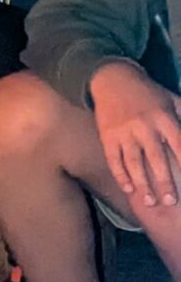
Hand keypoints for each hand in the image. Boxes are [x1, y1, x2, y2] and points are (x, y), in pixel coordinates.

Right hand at [90, 61, 180, 209]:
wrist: (113, 80)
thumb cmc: (149, 94)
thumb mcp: (172, 100)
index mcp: (164, 117)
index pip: (179, 144)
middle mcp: (144, 126)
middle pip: (156, 158)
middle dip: (164, 182)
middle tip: (171, 201)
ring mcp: (124, 132)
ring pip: (134, 162)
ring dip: (142, 184)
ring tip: (150, 202)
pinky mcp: (108, 136)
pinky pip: (114, 160)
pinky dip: (121, 175)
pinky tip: (129, 190)